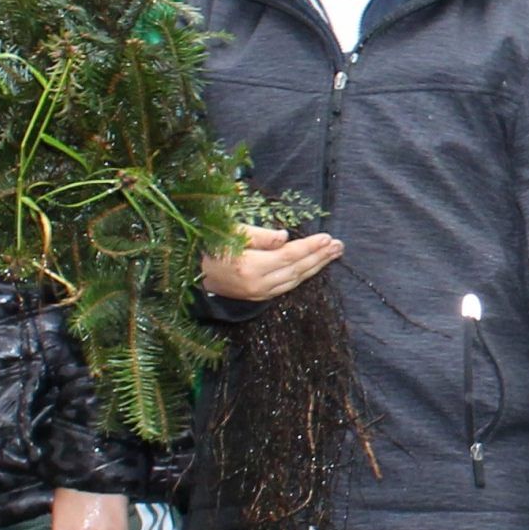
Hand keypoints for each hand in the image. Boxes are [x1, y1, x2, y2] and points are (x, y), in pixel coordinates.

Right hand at [201, 225, 340, 301]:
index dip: (310, 247)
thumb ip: (261, 236)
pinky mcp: (258, 297)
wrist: (189, 271)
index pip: (289, 256)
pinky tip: (313, 268)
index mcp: (251, 266)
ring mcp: (258, 293)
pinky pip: (286, 287)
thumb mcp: (233, 232)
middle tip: (339, 246)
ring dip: (315, 267)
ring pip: (294, 280)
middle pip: (297, 270)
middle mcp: (257, 284)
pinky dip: (302, 276)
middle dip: (320, 257)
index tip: (328, 238)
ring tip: (332, 255)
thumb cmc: (209, 244)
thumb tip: (286, 237)